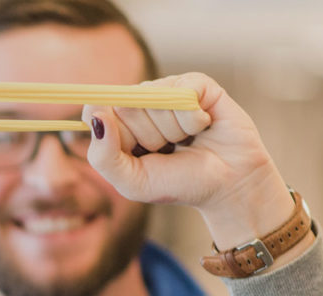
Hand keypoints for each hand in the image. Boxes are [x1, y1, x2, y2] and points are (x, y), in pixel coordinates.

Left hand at [82, 73, 294, 250]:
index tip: (137, 151)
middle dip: (149, 136)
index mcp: (120, 122)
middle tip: (168, 149)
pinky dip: (194, 118)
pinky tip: (203, 126)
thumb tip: (94, 113)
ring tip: (188, 141)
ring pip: (157, 99)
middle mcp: (142, 101)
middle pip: (127, 104)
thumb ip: (103, 155)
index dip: (119, 135)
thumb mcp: (131, 181)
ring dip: (175, 130)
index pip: (99, 110)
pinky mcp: (198, 84)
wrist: (228, 185)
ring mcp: (169, 89)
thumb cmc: (177, 183)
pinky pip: (184, 91)